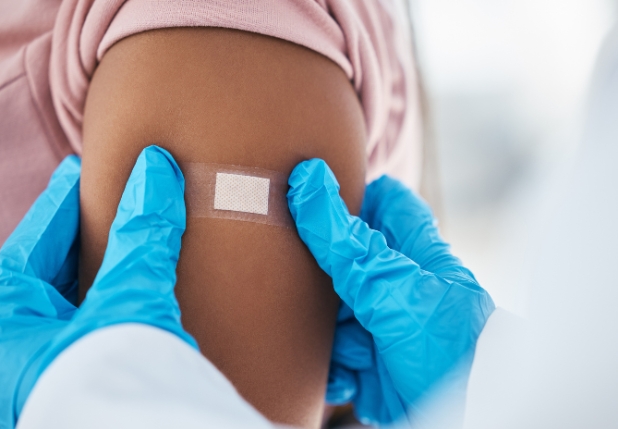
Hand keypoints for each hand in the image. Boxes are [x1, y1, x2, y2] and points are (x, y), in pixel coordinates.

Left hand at [0, 146, 195, 428]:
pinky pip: (88, 328)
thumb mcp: (127, 298)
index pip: (28, 246)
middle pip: (46, 274)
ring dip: (95, 271)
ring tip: (122, 240)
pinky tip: (131, 289)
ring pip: (68, 304)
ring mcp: (43, 373)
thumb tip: (156, 170)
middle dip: (78, 237)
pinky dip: (108, 302)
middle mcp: (12, 351)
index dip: (58, 204)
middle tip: (104, 201)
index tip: (78, 171)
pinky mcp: (75, 386)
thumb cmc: (110, 384)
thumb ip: (141, 235)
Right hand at [287, 159, 494, 424]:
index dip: (355, 193)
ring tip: (352, 349)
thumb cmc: (447, 344)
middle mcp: (397, 286)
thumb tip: (307, 179)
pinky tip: (350, 377)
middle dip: (321, 278)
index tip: (313, 192)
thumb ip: (344, 241)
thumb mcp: (390, 285)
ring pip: (334, 315)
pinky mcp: (374, 367)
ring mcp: (384, 327)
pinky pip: (337, 359)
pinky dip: (336, 370)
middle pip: (347, 263)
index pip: (388, 203)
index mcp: (413, 253)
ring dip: (330, 335)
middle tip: (303, 283)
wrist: (467, 413)